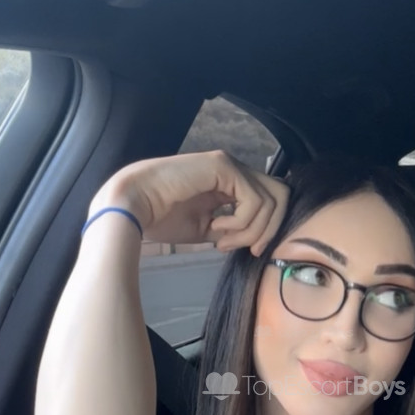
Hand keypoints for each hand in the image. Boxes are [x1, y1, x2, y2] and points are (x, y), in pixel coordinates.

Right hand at [91, 150, 288, 254]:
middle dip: (269, 229)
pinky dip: (242, 222)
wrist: (133, 206)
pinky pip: (255, 200)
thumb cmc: (160, 217)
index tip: (245, 250)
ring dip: (251, 230)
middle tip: (248, 249)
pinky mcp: (224, 166)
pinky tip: (216, 227)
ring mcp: (229, 165)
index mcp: (229, 183)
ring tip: (222, 239)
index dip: (266, 229)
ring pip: (272, 200)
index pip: (270, 201)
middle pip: (281, 196)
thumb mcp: (204, 228)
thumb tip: (252, 239)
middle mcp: (233, 170)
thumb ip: (229, 228)